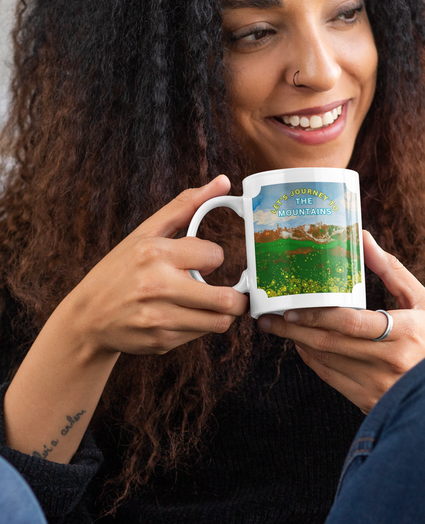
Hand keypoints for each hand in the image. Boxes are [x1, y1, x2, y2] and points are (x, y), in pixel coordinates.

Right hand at [52, 175, 248, 357]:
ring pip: (219, 322)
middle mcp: (157, 286)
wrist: (88, 316)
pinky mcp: (161, 341)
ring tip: (210, 303)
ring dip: (221, 313)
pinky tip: (184, 315)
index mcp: (155, 253)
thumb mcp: (146, 232)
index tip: (203, 260)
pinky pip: (200, 336)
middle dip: (237, 296)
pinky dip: (199, 325)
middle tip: (234, 291)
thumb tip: (223, 181)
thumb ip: (186, 205)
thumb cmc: (121, 269)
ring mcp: (159, 318)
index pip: (215, 255)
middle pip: (226, 300)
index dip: (212, 257)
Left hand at [257, 230, 424, 412]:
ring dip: (298, 343)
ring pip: (326, 361)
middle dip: (294, 329)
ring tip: (276, 326)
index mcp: (404, 333)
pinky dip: (311, 359)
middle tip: (268, 316)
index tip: (292, 308)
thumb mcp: (422, 302)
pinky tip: (300, 344)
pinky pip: (330, 378)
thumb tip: (363, 237)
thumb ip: (391, 270)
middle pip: (330, 342)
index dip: (319, 315)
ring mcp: (377, 384)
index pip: (352, 323)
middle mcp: (388, 361)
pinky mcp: (367, 400)